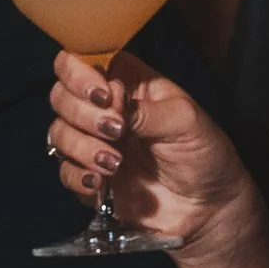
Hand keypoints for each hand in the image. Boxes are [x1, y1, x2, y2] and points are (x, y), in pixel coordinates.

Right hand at [47, 51, 256, 253]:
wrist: (209, 206)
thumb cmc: (204, 152)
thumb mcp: (184, 120)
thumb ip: (144, 110)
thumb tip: (110, 103)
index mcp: (128, 82)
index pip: (82, 61)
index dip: (80, 74)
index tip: (103, 96)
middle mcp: (104, 108)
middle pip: (61, 95)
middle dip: (82, 113)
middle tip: (116, 131)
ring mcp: (95, 142)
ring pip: (59, 132)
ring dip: (81, 146)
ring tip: (114, 163)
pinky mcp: (90, 176)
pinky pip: (64, 171)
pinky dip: (77, 176)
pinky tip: (101, 184)